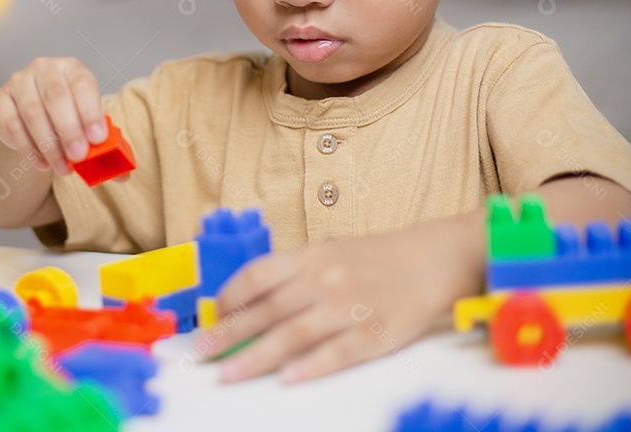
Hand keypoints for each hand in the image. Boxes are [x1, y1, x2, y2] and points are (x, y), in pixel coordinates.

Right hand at [0, 57, 108, 175]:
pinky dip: (28, 148)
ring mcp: (17, 82)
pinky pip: (12, 124)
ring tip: (62, 167)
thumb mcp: (86, 126)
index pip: (82, 83)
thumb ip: (105, 147)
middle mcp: (44, 68)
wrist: (25, 118)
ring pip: (32, 111)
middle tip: (79, 156)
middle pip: (55, 95)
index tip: (98, 139)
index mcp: (71, 69)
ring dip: (49, 144)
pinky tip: (42, 163)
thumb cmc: (64, 119)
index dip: (90, 111)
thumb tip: (123, 175)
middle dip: (69, 129)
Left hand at [203, 213, 483, 382]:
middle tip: (201, 351)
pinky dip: (310, 366)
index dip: (229, 297)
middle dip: (229, 333)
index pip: (257, 276)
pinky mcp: (374, 334)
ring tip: (229, 373)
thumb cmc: (371, 259)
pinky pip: (336, 353)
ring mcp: (349, 307)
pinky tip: (286, 379)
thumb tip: (245, 300)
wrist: (429, 260)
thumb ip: (290, 274)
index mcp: (309, 256)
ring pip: (294, 335)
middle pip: (268, 310)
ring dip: (257, 357)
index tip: (211, 317)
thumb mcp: (326, 252)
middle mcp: (324, 280)